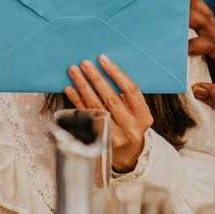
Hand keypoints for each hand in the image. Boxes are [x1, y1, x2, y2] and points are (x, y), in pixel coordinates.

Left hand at [65, 56, 152, 172]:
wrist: (128, 154)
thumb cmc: (132, 125)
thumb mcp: (137, 112)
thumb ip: (126, 96)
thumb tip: (103, 69)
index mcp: (144, 116)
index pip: (130, 90)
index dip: (116, 73)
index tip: (103, 59)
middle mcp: (131, 127)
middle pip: (111, 98)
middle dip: (96, 78)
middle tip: (85, 64)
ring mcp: (114, 136)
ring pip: (96, 107)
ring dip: (83, 87)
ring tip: (74, 72)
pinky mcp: (98, 140)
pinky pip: (85, 117)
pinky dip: (77, 101)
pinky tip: (70, 89)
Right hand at [187, 0, 214, 122]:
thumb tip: (196, 89)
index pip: (212, 46)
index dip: (196, 45)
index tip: (179, 50)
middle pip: (208, 24)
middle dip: (190, 16)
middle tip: (170, 7)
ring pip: (206, 17)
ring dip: (191, 5)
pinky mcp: (214, 41)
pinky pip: (203, 20)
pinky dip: (193, 8)